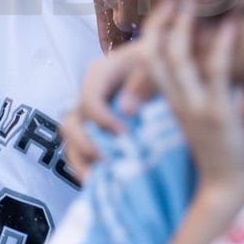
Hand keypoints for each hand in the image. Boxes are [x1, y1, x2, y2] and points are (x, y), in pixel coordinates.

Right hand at [60, 41, 153, 178]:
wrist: (172, 71)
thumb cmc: (163, 63)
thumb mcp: (157, 63)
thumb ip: (144, 80)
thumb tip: (125, 110)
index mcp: (100, 75)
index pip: (88, 100)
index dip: (101, 120)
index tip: (123, 134)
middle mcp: (90, 95)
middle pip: (72, 123)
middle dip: (86, 145)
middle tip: (108, 160)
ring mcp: (91, 116)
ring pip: (71, 142)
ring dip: (82, 162)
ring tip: (99, 178)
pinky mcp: (97, 132)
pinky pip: (80, 153)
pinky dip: (87, 167)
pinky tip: (102, 180)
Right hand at [142, 0, 243, 196]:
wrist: (228, 188)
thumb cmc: (219, 154)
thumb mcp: (198, 120)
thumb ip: (193, 95)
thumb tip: (200, 67)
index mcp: (171, 104)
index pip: (149, 62)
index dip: (154, 32)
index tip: (165, 7)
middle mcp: (177, 104)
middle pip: (155, 56)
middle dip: (162, 23)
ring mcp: (195, 109)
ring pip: (178, 61)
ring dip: (184, 27)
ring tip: (193, 2)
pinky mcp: (218, 115)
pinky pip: (216, 74)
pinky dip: (221, 47)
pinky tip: (230, 27)